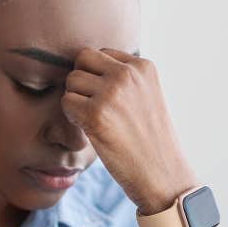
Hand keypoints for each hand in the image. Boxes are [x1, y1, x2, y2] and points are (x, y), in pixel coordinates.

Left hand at [61, 48, 197, 213]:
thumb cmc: (149, 139)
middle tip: (92, 106)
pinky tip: (89, 130)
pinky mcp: (95, 114)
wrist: (161, 173)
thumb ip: (123, 78)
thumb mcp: (145, 96)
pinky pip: (66, 102)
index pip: (101, 53)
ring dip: (75, 100)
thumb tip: (86, 67)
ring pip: (71, 81)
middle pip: (82, 60)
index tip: (107, 98)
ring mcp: (111, 93)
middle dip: (82, 82)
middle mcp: (127, 74)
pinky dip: (71, 117)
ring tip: (94, 120)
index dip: (95, 75)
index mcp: (142, 66)